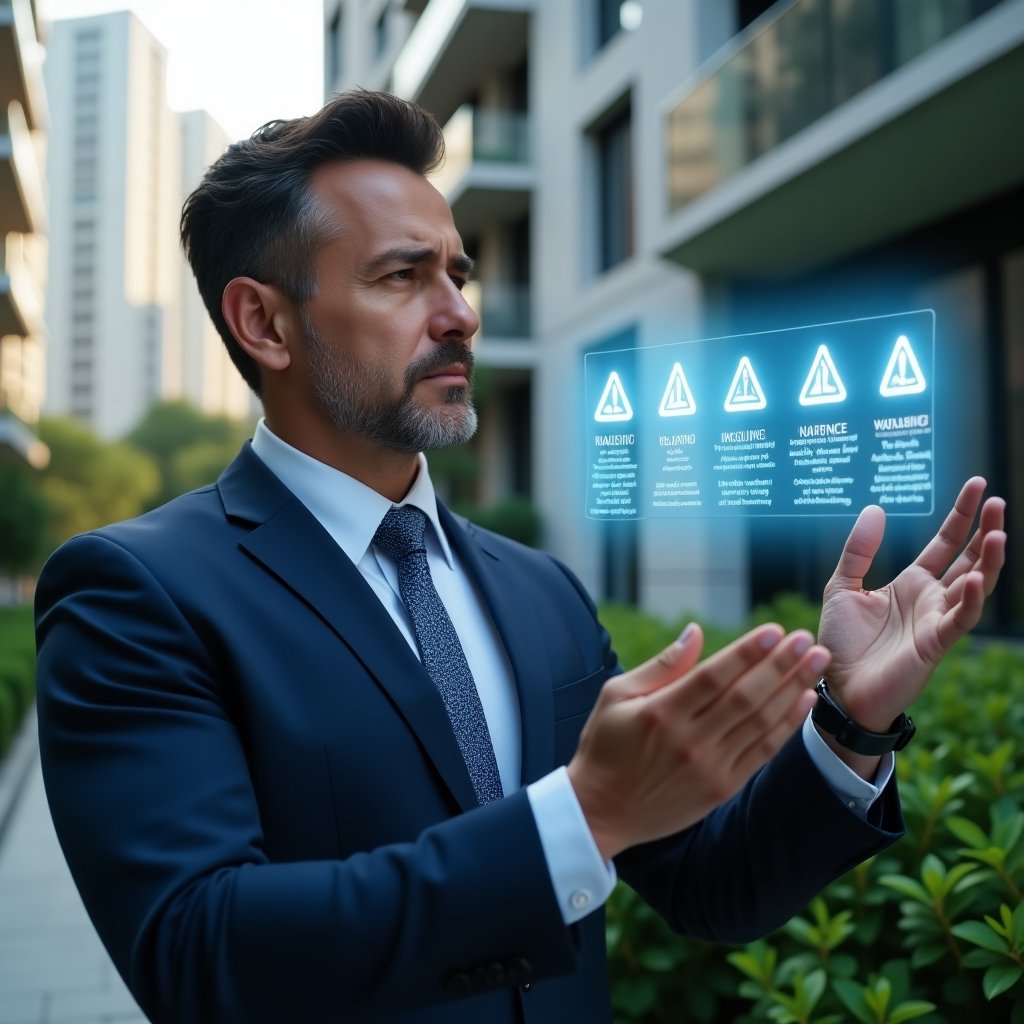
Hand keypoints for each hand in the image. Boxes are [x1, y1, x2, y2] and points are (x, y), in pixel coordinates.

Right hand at [567, 623, 828, 859]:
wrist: (601, 810)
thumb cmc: (605, 744)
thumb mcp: (616, 695)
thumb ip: (661, 666)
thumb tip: (696, 633)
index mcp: (661, 713)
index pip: (714, 676)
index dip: (747, 652)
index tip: (775, 631)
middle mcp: (689, 741)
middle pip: (745, 697)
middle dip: (781, 665)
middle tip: (809, 639)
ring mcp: (709, 767)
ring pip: (760, 723)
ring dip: (793, 689)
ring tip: (818, 662)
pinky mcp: (721, 787)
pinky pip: (762, 752)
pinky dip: (786, 726)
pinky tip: (804, 701)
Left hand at [818, 477, 1005, 734]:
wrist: (837, 688)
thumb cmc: (841, 643)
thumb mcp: (841, 586)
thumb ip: (858, 550)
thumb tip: (875, 508)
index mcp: (911, 583)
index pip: (945, 543)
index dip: (961, 516)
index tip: (977, 485)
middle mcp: (931, 599)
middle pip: (968, 559)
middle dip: (984, 530)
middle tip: (996, 500)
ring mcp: (936, 620)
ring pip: (974, 586)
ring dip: (988, 561)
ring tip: (998, 533)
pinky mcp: (935, 644)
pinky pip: (960, 619)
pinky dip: (971, 600)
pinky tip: (976, 578)